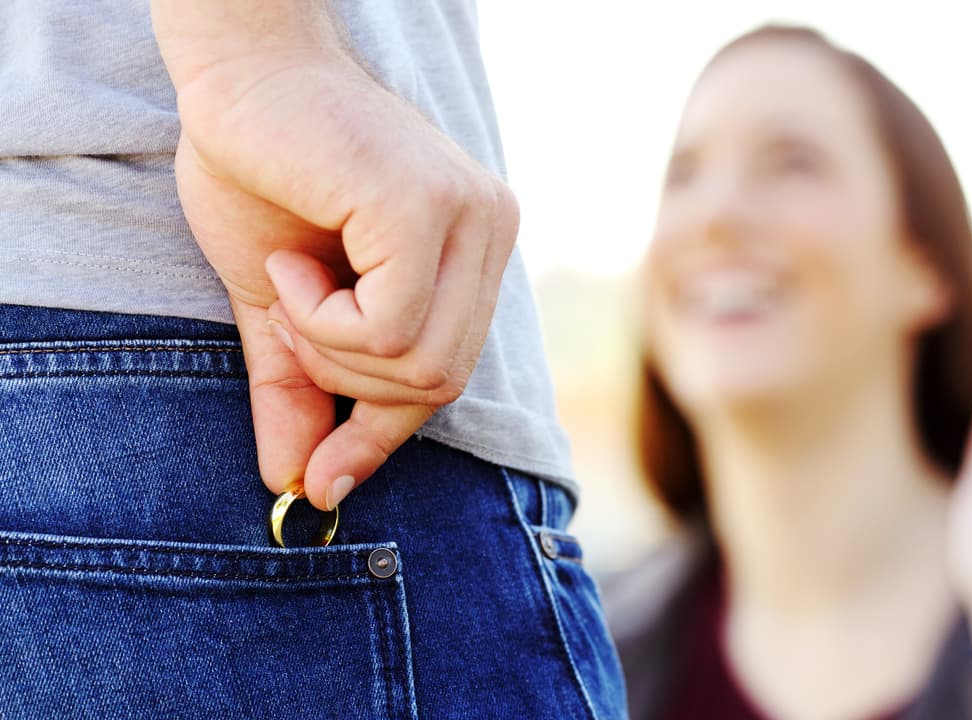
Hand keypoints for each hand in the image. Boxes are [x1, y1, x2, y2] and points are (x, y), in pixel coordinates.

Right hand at [157, 21, 517, 509]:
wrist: (232, 78)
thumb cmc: (261, 175)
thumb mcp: (283, 307)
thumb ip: (301, 390)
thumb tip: (299, 486)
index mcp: (474, 251)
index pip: (448, 374)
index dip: (382, 435)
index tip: (323, 481)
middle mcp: (491, 230)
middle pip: (442, 381)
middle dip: (348, 382)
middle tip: (289, 322)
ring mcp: (470, 215)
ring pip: (421, 364)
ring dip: (330, 348)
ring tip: (291, 281)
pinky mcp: (428, 206)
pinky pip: (390, 327)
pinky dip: (324, 318)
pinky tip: (295, 258)